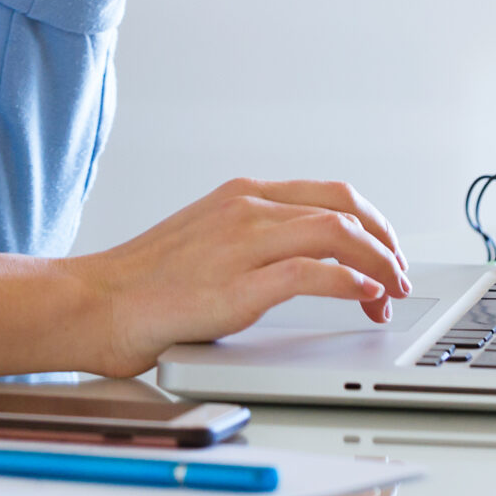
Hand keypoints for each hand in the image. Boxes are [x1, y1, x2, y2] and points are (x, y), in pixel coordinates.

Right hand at [64, 178, 410, 378]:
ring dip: (378, 265)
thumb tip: (305, 257)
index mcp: (240, 194)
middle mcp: (246, 208)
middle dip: (385, 242)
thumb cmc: (145, 281)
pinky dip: (351, 283)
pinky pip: (312, 274)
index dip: (372, 222)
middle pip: (343, 208)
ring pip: (337, 234)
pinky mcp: (238, 286)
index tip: (387, 251)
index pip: (330, 193)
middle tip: (399, 275)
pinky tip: (365, 297)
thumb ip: (252, 237)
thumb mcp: (206, 238)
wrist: (95, 302)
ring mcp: (242, 243)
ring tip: (390, 293)